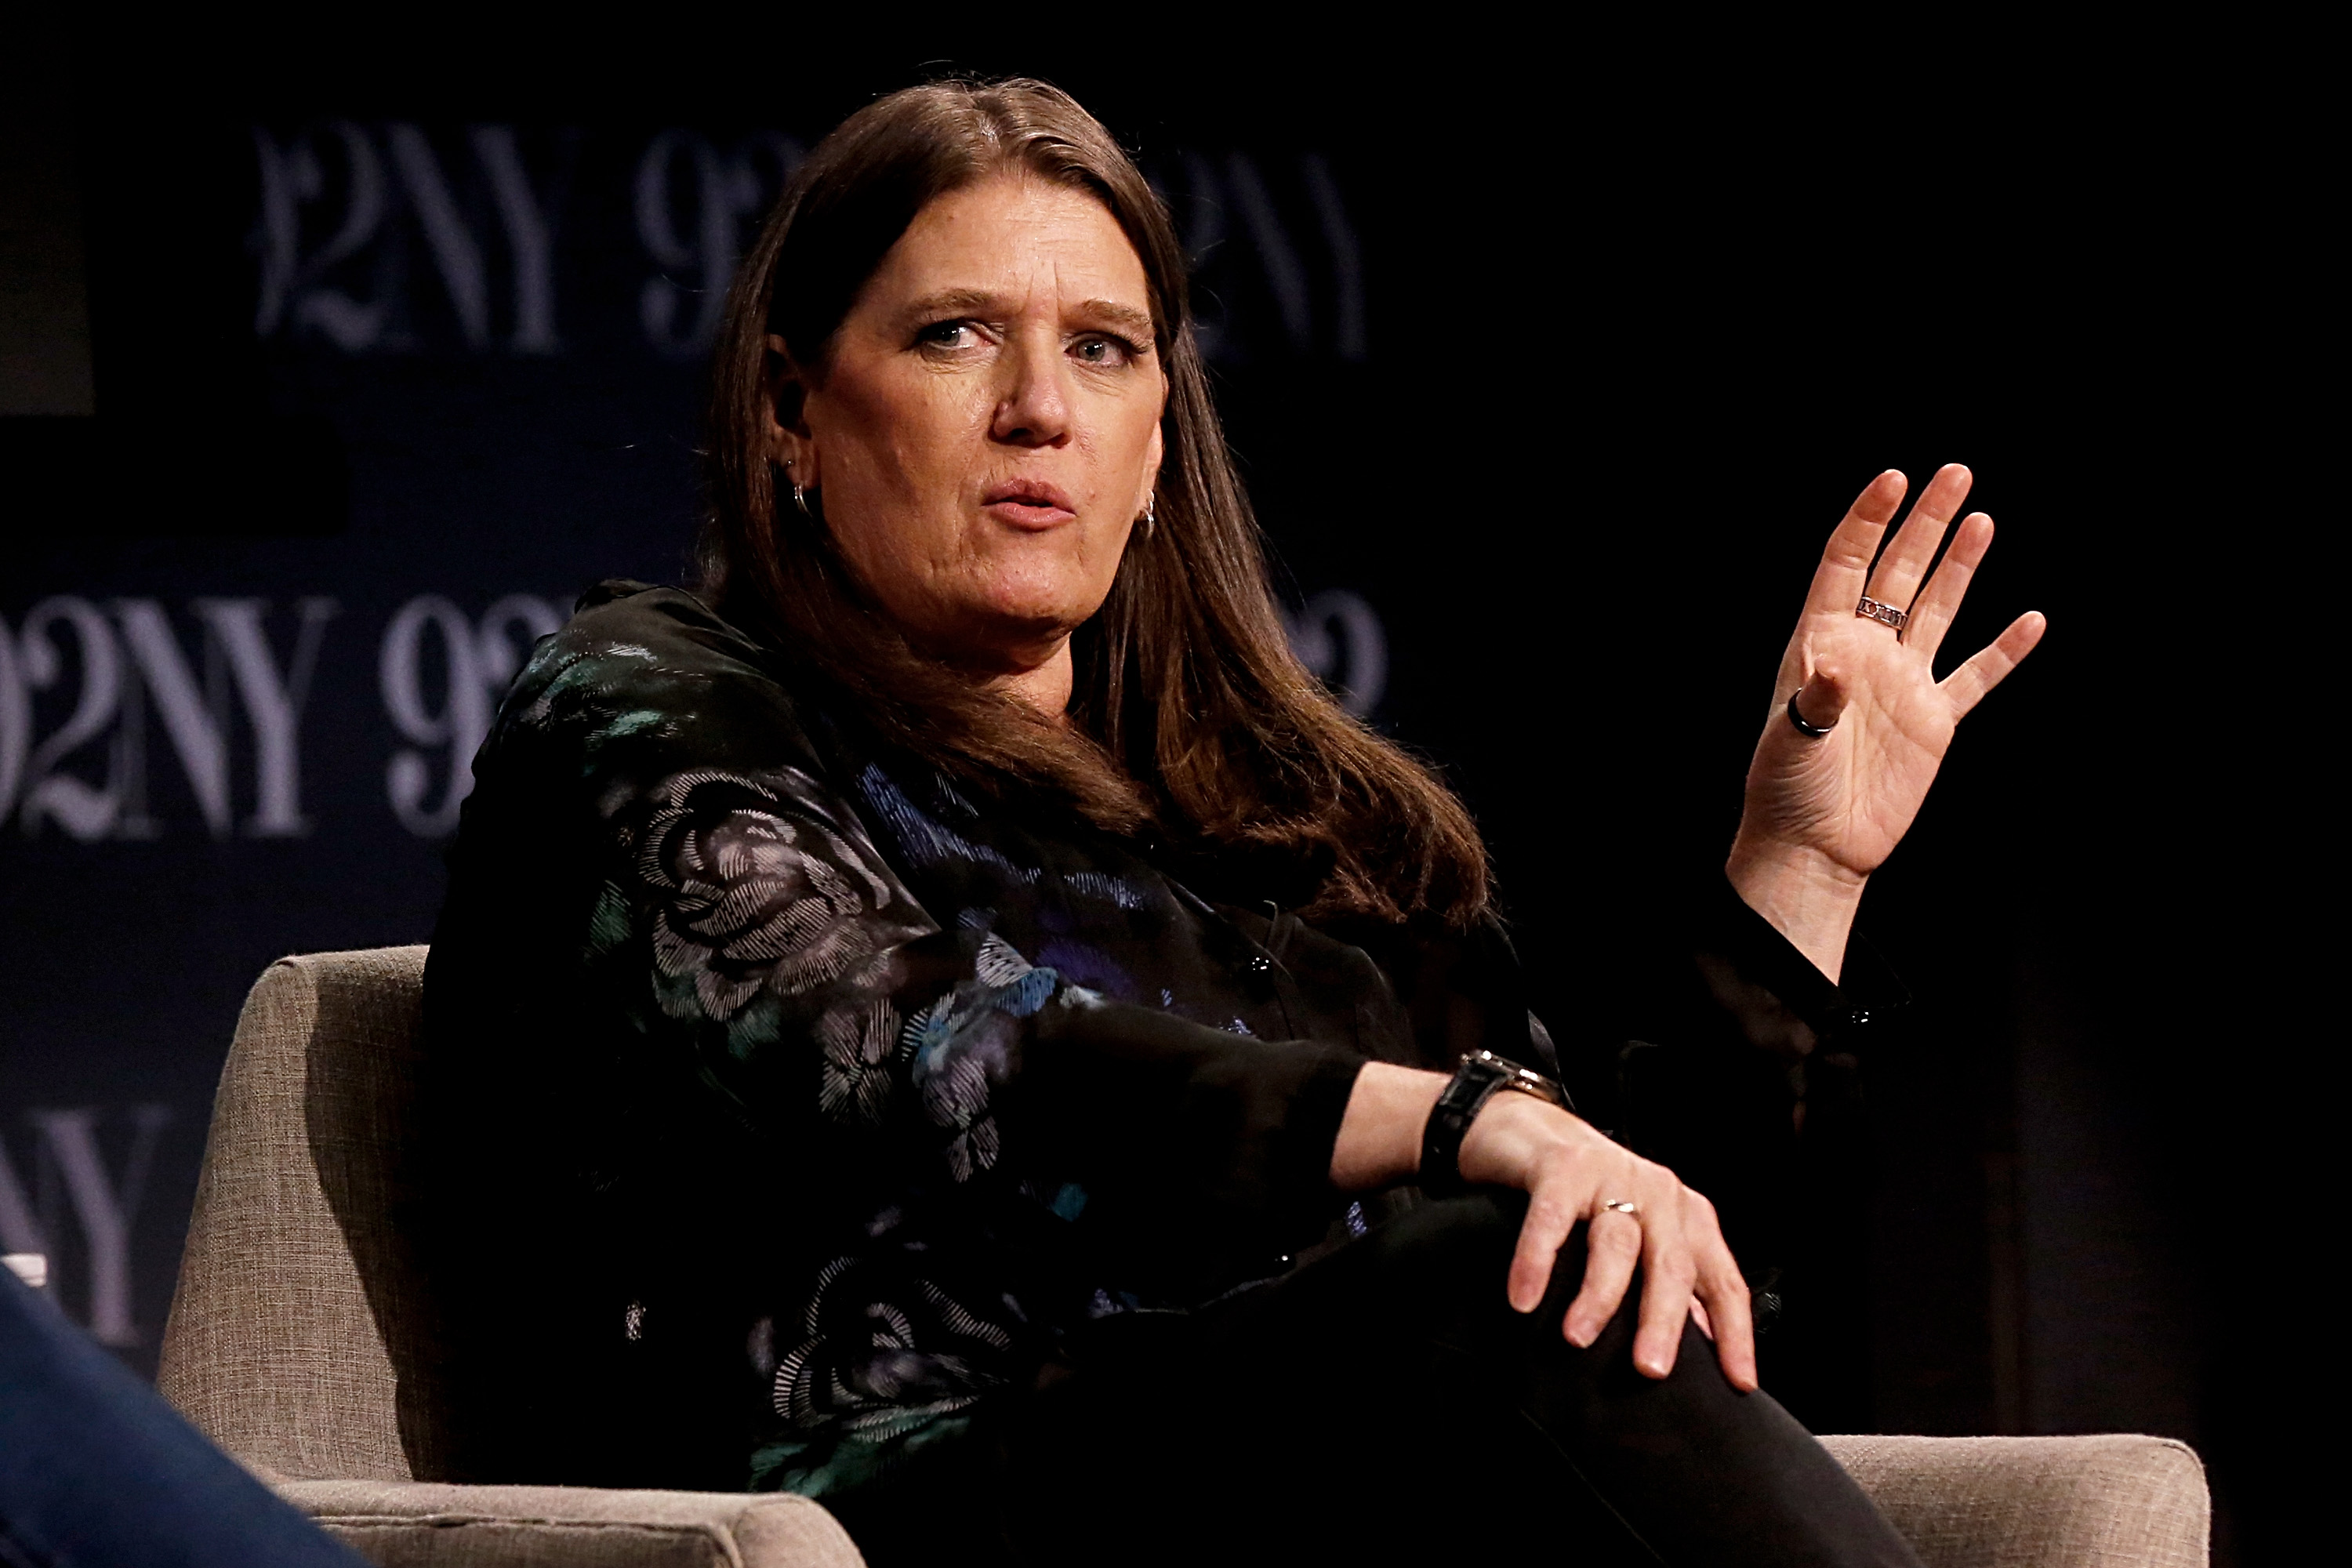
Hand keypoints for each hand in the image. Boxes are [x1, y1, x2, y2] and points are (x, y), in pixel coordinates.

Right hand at [1460, 1092, 1755, 1388]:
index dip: (1734, 1333)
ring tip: (1578, 1338)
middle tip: (1650, 1368)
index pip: (1722, 1281)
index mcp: (1686, 1218)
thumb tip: (1698, 1349)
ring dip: (1598, 1296)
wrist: (1530, 1126)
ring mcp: (1611, 1176)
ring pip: (1616, 1244)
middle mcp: (1657, 1194)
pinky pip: (1552, 1220)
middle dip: (1663, 1321)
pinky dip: (1537, 1261)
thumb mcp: (1639, 1235)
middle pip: (1672, 1265)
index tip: (1737, 1382)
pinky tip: (1525, 1297)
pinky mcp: (1563, 1166)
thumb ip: (1664, 1285)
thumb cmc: (1588, 1193)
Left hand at [1729, 465, 2045, 977]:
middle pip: (1897, 573)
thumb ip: (1816, 694)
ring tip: (1980, 518)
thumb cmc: (1787, 790)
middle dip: (1924, 525)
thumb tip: (1832, 657)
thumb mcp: (1791, 737)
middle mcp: (1865, 653)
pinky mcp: (1933, 721)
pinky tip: (2031, 620)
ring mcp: (1902, 683)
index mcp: (1821, 643)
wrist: (1818, 846)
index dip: (1869, 520)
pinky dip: (2005, 651)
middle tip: (1954, 474)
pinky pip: (1976, 677)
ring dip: (1958, 567)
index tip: (1895, 479)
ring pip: (1936, 610)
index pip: (1846, 566)